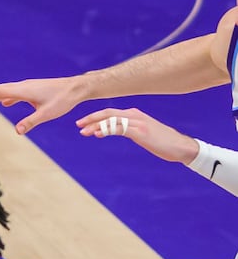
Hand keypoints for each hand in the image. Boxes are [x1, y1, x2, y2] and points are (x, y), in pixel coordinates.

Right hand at [0, 76, 82, 134]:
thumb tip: (17, 131)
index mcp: (25, 91)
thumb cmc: (63, 100)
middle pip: (1, 89)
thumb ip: (31, 122)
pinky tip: (6, 103)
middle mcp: (25, 86)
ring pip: (8, 90)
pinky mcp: (34, 89)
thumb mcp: (46, 114)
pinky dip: (7, 97)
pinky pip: (16, 93)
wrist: (77, 88)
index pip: (0, 92)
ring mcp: (29, 87)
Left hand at [76, 108, 198, 162]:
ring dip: (96, 125)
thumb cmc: (162, 141)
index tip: (82, 123)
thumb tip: (114, 130)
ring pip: (112, 120)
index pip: (110, 112)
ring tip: (83, 132)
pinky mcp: (141, 132)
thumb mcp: (141, 133)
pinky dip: (107, 130)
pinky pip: (120, 128)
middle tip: (77, 124)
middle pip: (108, 113)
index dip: (95, 117)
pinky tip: (97, 134)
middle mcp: (135, 115)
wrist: (181, 147)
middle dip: (91, 118)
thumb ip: (128, 129)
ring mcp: (138, 122)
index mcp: (134, 115)